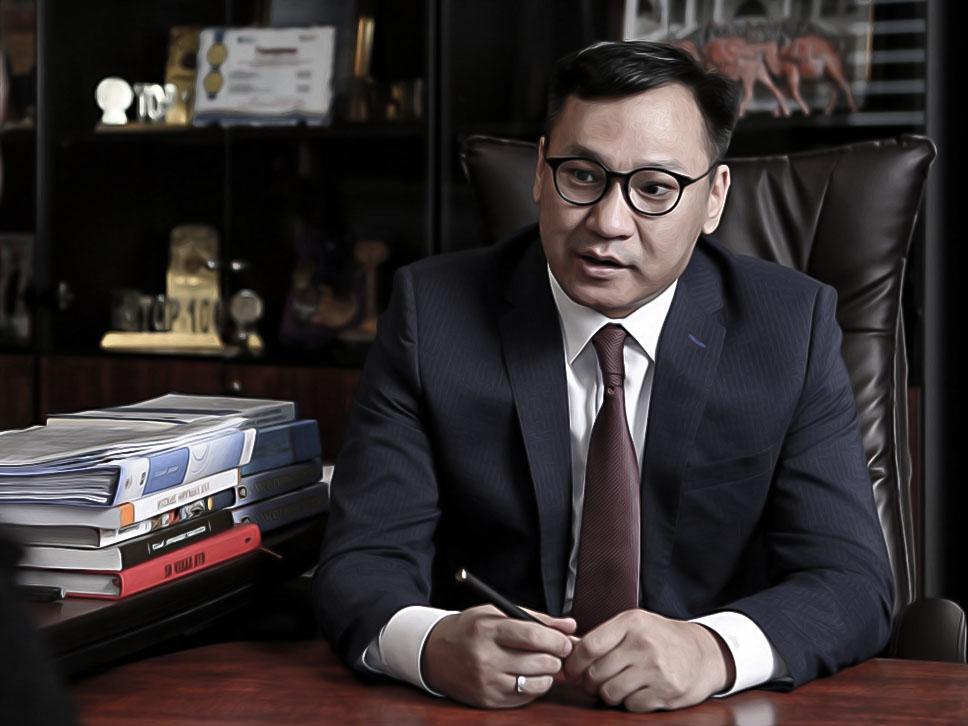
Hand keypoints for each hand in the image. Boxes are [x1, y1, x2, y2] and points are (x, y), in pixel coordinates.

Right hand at [421, 604, 576, 707]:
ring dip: (547, 674)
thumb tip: (570, 626)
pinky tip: (526, 676)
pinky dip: (533, 687)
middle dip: (555, 657)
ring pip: (536, 683)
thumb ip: (535, 618)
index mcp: (488, 629)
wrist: (433, 654)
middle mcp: (486, 657)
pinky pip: (524, 698)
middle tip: (555, 652)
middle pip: (539, 662)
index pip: (533, 636)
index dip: (557, 640)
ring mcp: (486, 682)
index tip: (565, 641)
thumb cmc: (469, 629)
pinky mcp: (487, 701)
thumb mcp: (496, 613)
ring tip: (541, 664)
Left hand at [563, 609, 734, 711]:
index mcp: (632, 623)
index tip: (571, 670)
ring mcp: (657, 669)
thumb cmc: (662, 638)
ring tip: (615, 686)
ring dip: (608, 694)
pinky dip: (629, 703)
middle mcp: (644, 644)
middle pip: (596, 672)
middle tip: (592, 682)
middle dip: (589, 682)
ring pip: (610, 692)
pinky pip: (631, 705)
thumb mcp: (635, 624)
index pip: (589, 646)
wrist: (703, 653)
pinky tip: (636, 692)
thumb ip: (606, 636)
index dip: (574, 663)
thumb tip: (569, 652)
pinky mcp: (667, 692)